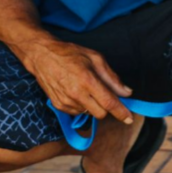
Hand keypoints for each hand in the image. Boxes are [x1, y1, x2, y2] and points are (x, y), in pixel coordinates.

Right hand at [19, 38, 133, 124]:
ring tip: (86, 88)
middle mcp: (76, 94)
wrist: (42, 56)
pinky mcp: (59, 106)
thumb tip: (126, 92)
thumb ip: (112, 78)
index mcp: (87, 80)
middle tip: (104, 93)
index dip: (121, 112)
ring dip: (93, 105)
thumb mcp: (95, 58)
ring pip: (89, 114)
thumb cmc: (70, 54)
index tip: (129, 118)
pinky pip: (78, 112)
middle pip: (101, 113)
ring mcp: (66, 101)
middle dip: (106, 107)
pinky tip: (76, 92)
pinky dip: (82, 105)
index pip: (108, 102)